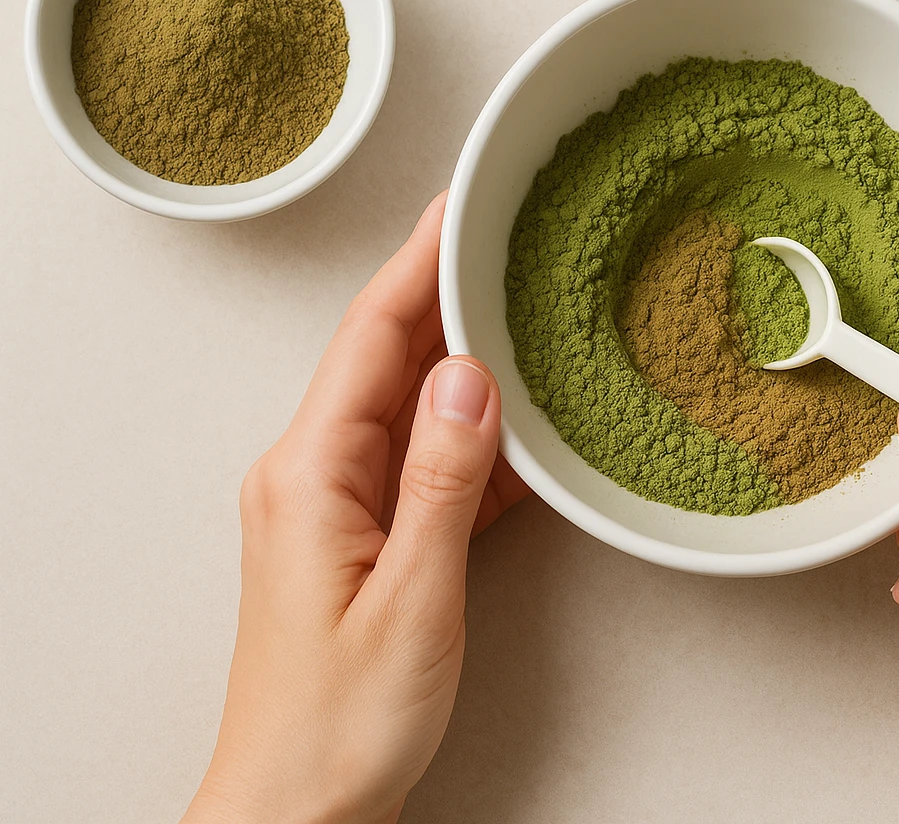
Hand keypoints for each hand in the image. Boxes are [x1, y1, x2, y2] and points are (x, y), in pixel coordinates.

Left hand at [183, 193, 527, 823]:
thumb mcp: (411, 597)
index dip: (420, 263)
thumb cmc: (338, 721)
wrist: (297, 807)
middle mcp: (315, 473)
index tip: (462, 206)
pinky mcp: (368, 536)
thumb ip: (442, 479)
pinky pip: (427, 461)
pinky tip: (523, 423)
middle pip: (390, 354)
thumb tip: (470, 374)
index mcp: (310, 472)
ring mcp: (340, 503)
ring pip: (414, 403)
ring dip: (469, 358)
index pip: (373, 336)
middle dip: (449, 291)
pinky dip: (477, 436)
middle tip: (510, 238)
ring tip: (530, 311)